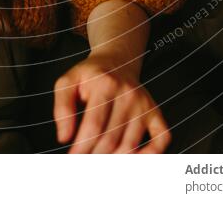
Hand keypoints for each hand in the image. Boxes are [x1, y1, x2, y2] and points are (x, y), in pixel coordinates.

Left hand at [53, 54, 170, 153]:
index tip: (72, 157)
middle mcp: (128, 93)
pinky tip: (131, 159)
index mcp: (106, 84)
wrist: (115, 62)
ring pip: (129, 145)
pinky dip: (149, 155)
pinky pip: (161, 139)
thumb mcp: (68, 82)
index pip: (94, 126)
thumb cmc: (90, 76)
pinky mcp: (155, 112)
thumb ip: (61, 107)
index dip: (81, 147)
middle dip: (93, 155)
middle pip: (110, 139)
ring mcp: (144, 104)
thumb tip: (64, 137)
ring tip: (98, 159)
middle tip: (83, 161)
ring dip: (112, 159)